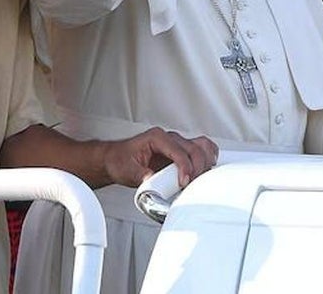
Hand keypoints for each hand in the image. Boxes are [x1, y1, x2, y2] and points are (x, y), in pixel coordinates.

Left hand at [102, 127, 217, 187]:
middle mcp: (169, 138)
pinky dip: (207, 161)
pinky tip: (203, 173)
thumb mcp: (127, 170)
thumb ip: (140, 175)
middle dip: (197, 168)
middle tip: (190, 184)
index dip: (185, 168)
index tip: (184, 182)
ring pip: (202, 147)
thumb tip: (153, 180)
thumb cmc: (120, 161)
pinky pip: (201, 151)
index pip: (179, 151)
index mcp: (156, 137)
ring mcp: (176, 144)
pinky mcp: (181, 153)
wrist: (115, 160)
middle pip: (194, 149)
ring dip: (205, 163)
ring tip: (198, 179)